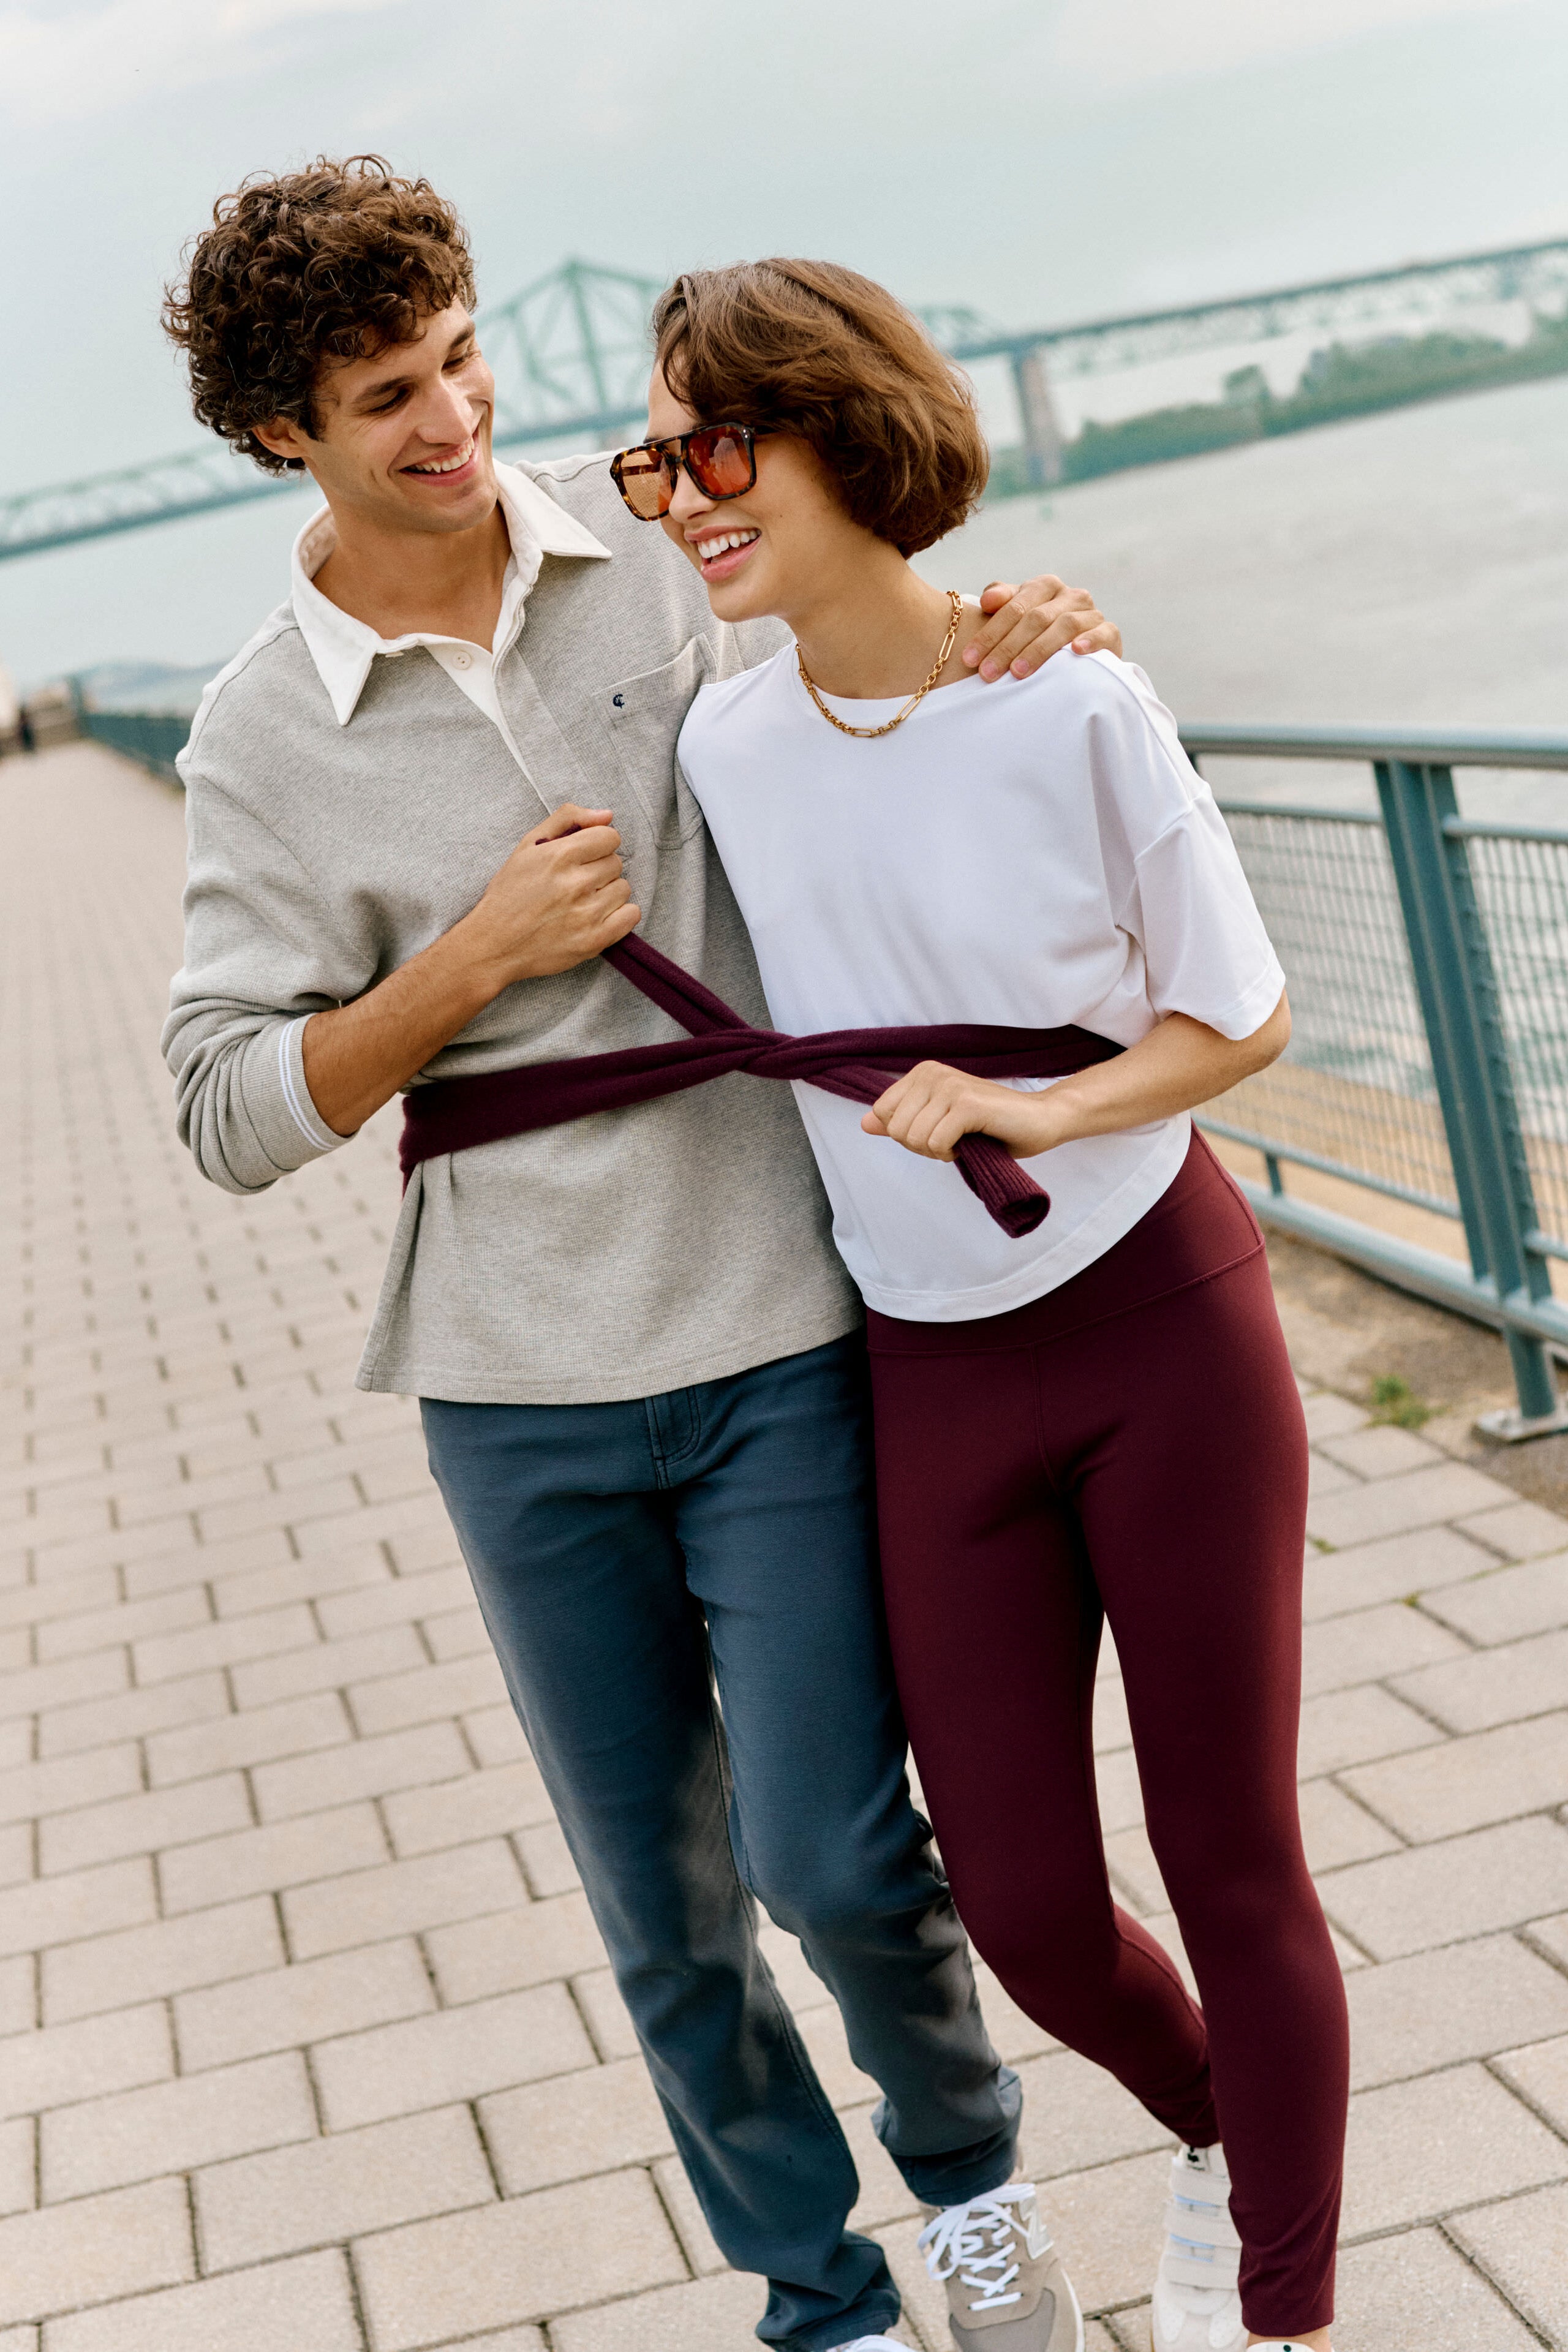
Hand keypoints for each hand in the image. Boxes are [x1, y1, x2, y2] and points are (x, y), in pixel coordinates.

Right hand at [462, 802, 640, 984]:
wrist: (494, 944)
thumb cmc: (510, 893)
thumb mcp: (528, 845)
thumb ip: (567, 819)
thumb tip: (606, 815)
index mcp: (560, 856)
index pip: (610, 836)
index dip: (598, 844)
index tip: (584, 856)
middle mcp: (575, 884)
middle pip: (616, 863)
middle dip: (599, 869)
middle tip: (575, 882)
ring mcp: (587, 914)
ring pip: (624, 888)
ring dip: (608, 892)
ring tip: (582, 901)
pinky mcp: (594, 940)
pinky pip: (632, 916)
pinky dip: (620, 914)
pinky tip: (597, 916)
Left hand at [862, 1062, 1059, 1161]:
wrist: (1040, 1121)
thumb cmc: (991, 1125)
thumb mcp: (938, 1122)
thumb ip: (900, 1121)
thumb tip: (865, 1123)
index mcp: (922, 1073)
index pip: (883, 1115)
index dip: (906, 1136)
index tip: (936, 1132)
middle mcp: (932, 1073)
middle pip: (895, 1129)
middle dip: (920, 1146)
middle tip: (951, 1140)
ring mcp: (950, 1086)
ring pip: (914, 1138)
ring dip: (937, 1151)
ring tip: (963, 1140)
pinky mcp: (967, 1104)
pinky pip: (936, 1142)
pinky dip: (951, 1154)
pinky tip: (971, 1143)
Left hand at [961, 576, 1121, 681]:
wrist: (1077, 653)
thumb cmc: (1036, 634)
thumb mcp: (1016, 616)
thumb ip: (1001, 602)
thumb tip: (986, 600)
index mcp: (1044, 587)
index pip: (1014, 607)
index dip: (990, 633)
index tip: (970, 658)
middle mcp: (1069, 595)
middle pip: (1035, 618)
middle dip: (1008, 647)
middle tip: (987, 673)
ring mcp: (1091, 613)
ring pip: (1064, 626)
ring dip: (1039, 650)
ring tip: (1017, 673)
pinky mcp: (1109, 633)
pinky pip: (1103, 633)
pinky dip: (1090, 641)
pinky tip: (1076, 652)